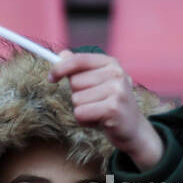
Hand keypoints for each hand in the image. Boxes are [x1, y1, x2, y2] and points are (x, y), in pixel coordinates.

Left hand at [49, 51, 163, 169]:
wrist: (132, 128)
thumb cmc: (108, 104)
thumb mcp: (95, 83)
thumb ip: (79, 69)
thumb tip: (62, 54)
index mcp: (110, 63)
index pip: (78, 60)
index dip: (60, 68)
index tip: (50, 78)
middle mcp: (116, 73)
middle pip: (74, 82)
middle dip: (78, 96)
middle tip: (95, 102)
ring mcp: (116, 90)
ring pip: (76, 99)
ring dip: (82, 110)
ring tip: (98, 112)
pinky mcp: (113, 108)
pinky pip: (80, 113)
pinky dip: (84, 121)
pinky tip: (99, 121)